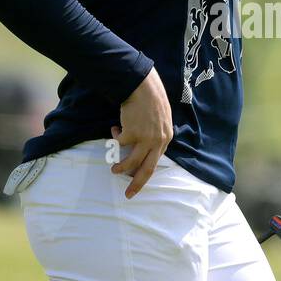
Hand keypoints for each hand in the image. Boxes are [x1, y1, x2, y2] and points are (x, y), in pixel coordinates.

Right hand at [111, 67, 172, 198]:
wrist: (143, 86)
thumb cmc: (150, 100)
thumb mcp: (160, 120)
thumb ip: (155, 135)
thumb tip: (142, 150)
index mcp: (166, 138)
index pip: (156, 162)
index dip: (145, 174)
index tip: (137, 184)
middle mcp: (158, 141)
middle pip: (147, 169)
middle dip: (137, 183)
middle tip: (129, 194)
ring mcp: (145, 138)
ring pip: (131, 162)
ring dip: (121, 167)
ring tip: (113, 169)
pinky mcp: (132, 133)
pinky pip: (120, 143)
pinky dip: (115, 138)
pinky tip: (115, 128)